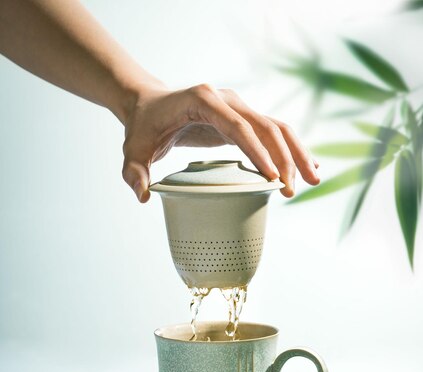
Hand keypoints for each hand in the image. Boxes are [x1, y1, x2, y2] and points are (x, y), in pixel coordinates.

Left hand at [121, 83, 319, 202]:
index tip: (272, 178)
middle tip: (295, 189)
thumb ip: (134, 173)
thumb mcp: (133, 150)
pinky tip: (305, 167)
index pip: (238, 126)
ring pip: (276, 128)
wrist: (148, 104)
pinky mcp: (242, 119)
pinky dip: (289, 150)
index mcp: (203, 100)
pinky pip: (271, 133)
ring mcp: (238, 107)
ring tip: (313, 180)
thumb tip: (144, 196)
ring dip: (297, 153)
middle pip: (266, 126)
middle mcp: (227, 99)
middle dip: (286, 157)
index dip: (257, 152)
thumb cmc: (143, 126)